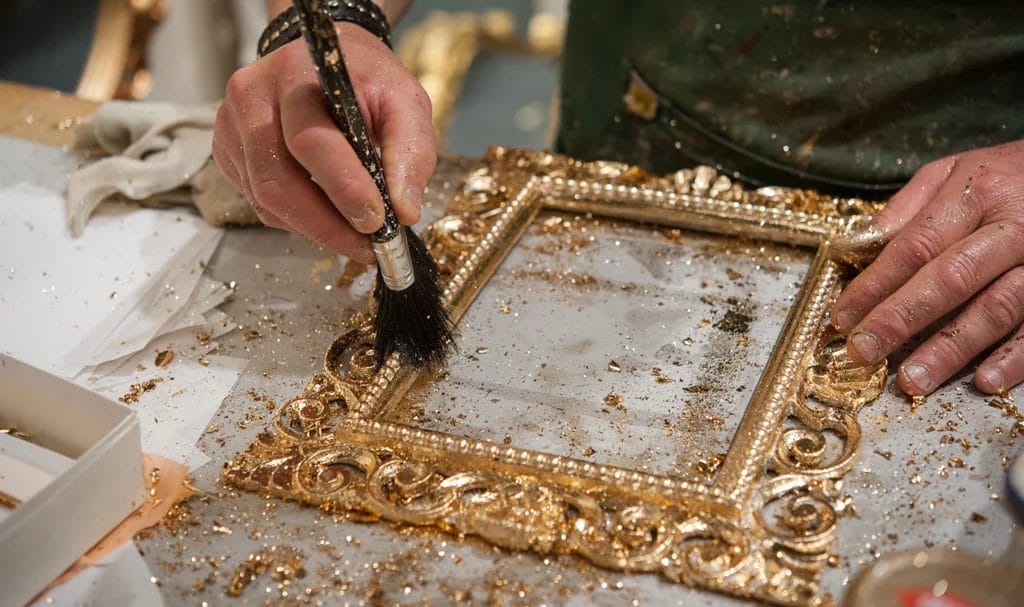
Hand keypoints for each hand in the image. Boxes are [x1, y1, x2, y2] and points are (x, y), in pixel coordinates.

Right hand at [212, 22, 434, 262]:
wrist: (323, 59)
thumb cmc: (366, 81)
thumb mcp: (405, 102)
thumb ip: (411, 153)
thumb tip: (404, 212)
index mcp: (295, 74)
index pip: (310, 141)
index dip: (344, 189)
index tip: (377, 222)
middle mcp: (251, 98)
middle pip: (277, 181)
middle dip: (326, 225)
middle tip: (367, 247)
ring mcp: (231, 127)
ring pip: (266, 200)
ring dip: (314, 229)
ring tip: (354, 237)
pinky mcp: (227, 152)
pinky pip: (259, 204)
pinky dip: (297, 220)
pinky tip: (327, 216)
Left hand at [832, 140, 1023, 395]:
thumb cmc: (1008, 176)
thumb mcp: (956, 170)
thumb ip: (908, 206)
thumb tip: (860, 244)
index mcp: (976, 194)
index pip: (915, 246)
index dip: (875, 284)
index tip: (842, 317)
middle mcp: (1013, 227)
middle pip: (950, 278)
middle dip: (901, 318)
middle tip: (864, 352)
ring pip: (997, 308)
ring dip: (952, 349)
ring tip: (912, 380)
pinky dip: (1016, 358)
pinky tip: (985, 381)